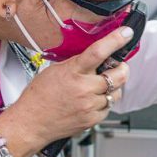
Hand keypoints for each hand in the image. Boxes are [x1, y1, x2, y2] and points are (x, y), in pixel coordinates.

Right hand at [0, 27, 132, 156]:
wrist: (31, 123)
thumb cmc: (38, 97)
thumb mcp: (54, 70)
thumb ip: (76, 63)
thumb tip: (96, 56)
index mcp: (73, 72)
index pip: (99, 52)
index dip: (116, 40)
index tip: (126, 33)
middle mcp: (84, 89)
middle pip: (119, 75)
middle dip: (122, 68)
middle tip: (117, 67)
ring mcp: (89, 105)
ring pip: (117, 92)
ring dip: (112, 87)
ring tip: (98, 87)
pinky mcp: (92, 119)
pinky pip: (109, 107)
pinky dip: (104, 102)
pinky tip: (92, 100)